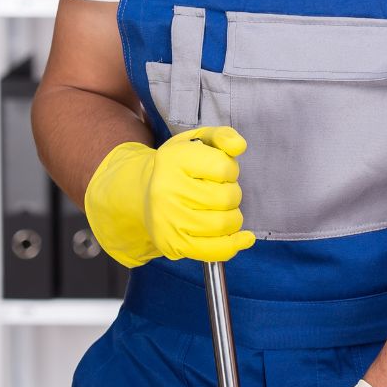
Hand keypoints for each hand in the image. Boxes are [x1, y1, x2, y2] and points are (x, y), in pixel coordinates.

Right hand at [83, 126, 254, 266]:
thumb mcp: (199, 140)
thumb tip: (239, 146)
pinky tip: (243, 237)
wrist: (143, 193)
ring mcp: (167, 220)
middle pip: (226, 198)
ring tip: (220, 209)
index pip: (224, 168)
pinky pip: (214, 250)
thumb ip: (223, 136)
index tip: (220, 171)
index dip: (230, 170)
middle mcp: (166, 190)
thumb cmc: (180, 167)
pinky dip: (234, 245)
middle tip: (220, 191)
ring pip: (223, 224)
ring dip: (233, 217)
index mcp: (174, 160)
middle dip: (232, 194)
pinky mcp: (172, 244)